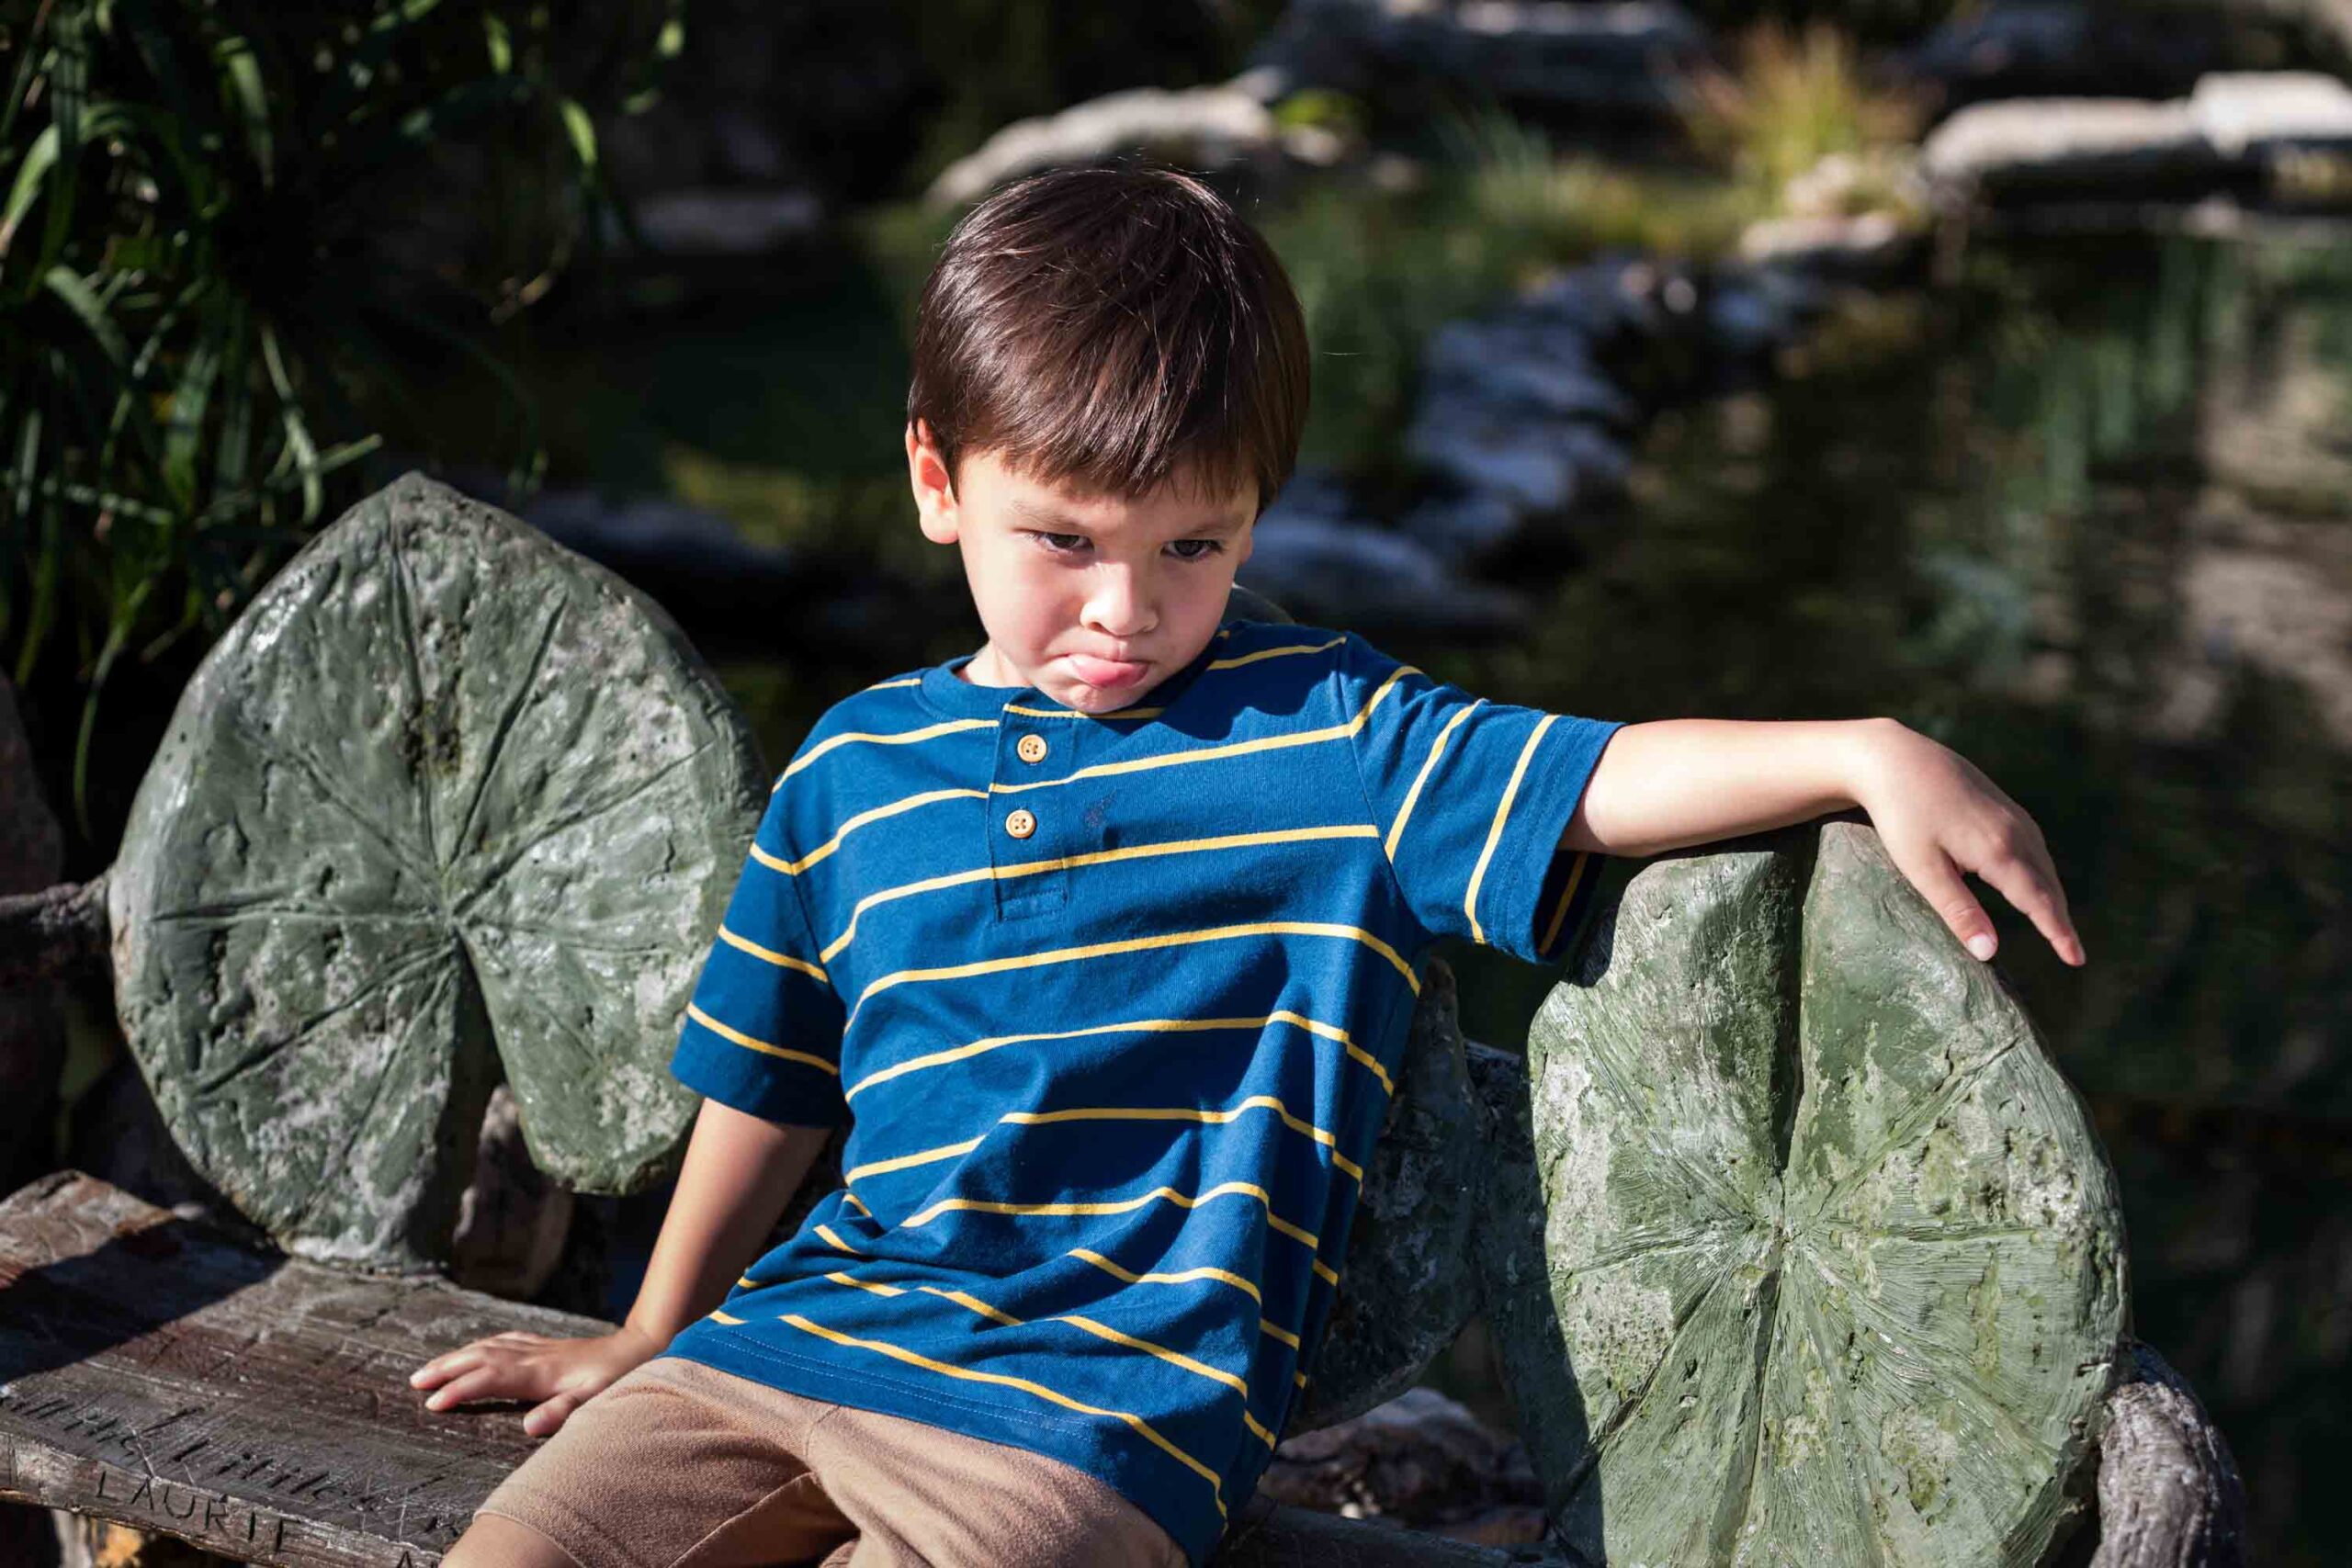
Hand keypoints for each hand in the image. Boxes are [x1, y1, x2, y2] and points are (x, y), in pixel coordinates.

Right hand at [409, 1323, 664, 1438]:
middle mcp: (533, 1356)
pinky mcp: (546, 1346)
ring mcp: (539, 1348)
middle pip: (480, 1358)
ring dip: (458, 1356)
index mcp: (539, 1373)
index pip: (489, 1379)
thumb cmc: (617, 1379)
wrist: (641, 1347)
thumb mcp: (594, 1401)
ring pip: (488, 1347)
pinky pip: (505, 1340)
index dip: (460, 1389)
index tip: (432, 1402)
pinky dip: (483, 1344)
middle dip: (446, 1369)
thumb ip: (561, 1412)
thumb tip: (527, 1427)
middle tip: (414, 1382)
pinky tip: (477, 1348)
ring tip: (429, 1368)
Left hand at [1849, 720, 2084, 966]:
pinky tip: (2034, 879)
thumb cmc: (1902, 816)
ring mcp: (2012, 815)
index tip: (2076, 960)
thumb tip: (1989, 954)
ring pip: (2043, 863)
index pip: (2038, 901)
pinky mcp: (2002, 805)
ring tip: (2057, 925)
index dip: (2058, 932)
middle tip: (2073, 953)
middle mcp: (2015, 832)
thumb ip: (1958, 911)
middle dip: (2060, 919)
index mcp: (1999, 852)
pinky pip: (2032, 845)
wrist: (1894, 759)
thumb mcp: (1923, 870)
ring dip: (2053, 894)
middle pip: (2047, 884)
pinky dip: (2040, 870)